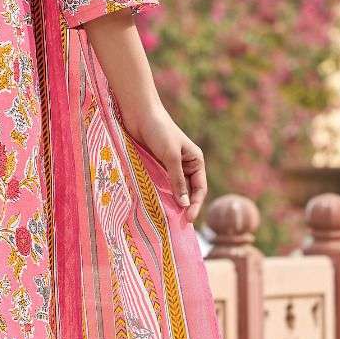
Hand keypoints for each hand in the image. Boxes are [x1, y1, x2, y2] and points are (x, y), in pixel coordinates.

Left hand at [120, 104, 206, 223]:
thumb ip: (177, 180)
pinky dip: (161, 194)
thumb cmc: (159, 131)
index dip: (196, 204)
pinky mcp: (156, 165)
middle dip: (185, 207)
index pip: (200, 188)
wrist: (140, 113)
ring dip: (172, 202)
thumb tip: (184, 203)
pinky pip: (161, 183)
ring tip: (168, 219)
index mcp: (195, 160)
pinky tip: (156, 205)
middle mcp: (185, 164)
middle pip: (188, 191)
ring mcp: (170, 165)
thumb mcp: (171, 156)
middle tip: (179, 225)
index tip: (188, 219)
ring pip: (174, 189)